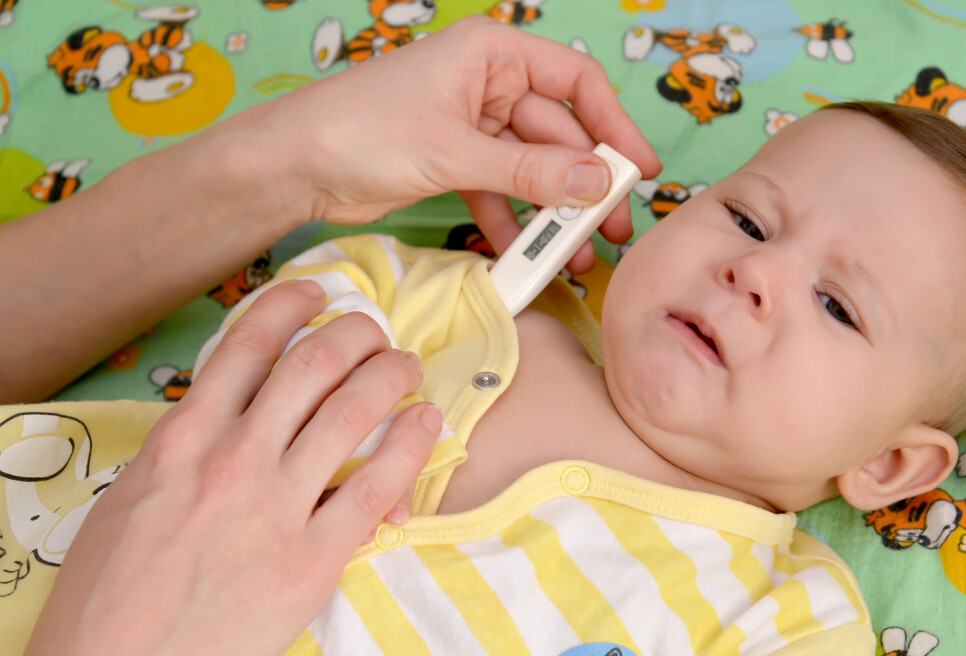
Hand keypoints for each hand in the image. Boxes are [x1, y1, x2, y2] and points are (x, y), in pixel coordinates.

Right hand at [0, 281, 439, 655]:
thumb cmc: (108, 597)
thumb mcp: (132, 498)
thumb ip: (186, 452)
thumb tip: (228, 422)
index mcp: (182, 437)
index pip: (248, 343)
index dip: (292, 305)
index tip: (318, 294)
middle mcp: (233, 457)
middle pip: (313, 362)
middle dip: (355, 332)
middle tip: (376, 332)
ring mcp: (275, 506)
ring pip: (351, 409)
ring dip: (390, 374)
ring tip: (407, 367)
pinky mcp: (311, 560)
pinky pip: (375, 486)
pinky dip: (409, 445)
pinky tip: (425, 424)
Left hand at [244, 15, 660, 272]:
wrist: (293, 166)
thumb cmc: (362, 132)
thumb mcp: (456, 152)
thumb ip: (531, 172)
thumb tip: (597, 185)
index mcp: (492, 54)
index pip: (576, 83)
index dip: (614, 126)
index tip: (638, 171)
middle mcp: (488, 83)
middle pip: (559, 133)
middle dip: (585, 185)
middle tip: (612, 229)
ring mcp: (472, 125)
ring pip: (533, 169)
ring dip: (553, 213)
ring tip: (576, 256)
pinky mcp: (454, 162)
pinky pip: (501, 191)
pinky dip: (514, 222)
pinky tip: (527, 257)